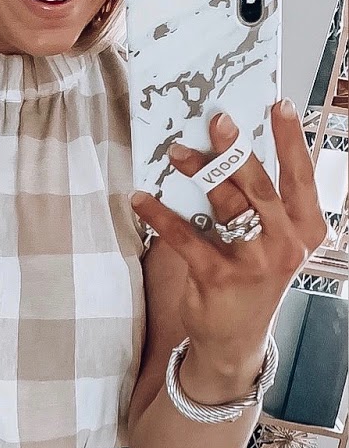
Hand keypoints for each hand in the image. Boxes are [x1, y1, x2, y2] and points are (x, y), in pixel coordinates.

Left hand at [131, 100, 328, 381]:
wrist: (234, 340)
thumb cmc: (251, 278)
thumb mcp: (271, 243)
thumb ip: (261, 204)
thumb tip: (229, 151)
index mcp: (306, 230)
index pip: (302, 177)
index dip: (291, 141)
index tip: (278, 107)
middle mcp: (287, 245)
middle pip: (261, 186)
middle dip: (238, 149)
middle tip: (218, 120)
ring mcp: (254, 263)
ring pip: (228, 205)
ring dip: (199, 172)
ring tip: (177, 152)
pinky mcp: (218, 278)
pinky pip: (186, 237)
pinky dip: (160, 215)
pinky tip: (141, 199)